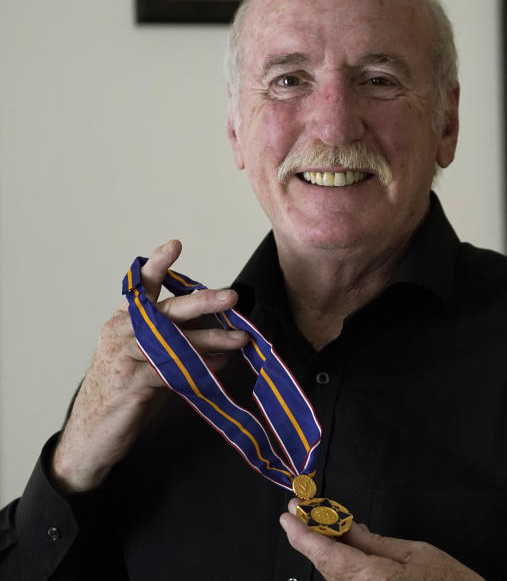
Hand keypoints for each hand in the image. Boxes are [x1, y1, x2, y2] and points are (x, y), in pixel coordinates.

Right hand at [51, 240, 248, 493]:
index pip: (141, 287)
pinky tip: (219, 366)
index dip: (158, 266)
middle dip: (202, 302)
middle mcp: (121, 333)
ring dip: (212, 340)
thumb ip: (176, 342)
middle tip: (231, 296)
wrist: (92, 435)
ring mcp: (123, 358)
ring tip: (240, 339)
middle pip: (165, 311)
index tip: (175, 244)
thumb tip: (224, 336)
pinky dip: (199, 367)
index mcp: (124, 321)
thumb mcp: (149, 358)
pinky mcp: (131, 384)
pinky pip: (171, 370)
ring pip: (174, 342)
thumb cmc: (126, 392)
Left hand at [279, 500, 483, 580]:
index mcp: (373, 579)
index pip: (327, 555)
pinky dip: (341, 565)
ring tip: (325, 525)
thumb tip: (345, 527)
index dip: (302, 535)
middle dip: (312, 538)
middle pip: (327, 566)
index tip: (287, 516)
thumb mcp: (414, 552)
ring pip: (335, 576)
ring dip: (326, 551)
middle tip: (300, 513)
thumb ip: (373, 541)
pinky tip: (344, 548)